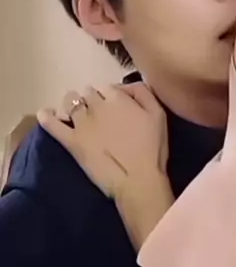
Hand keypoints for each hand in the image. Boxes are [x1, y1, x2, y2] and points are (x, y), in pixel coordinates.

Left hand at [37, 82, 167, 199]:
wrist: (138, 180)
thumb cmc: (152, 149)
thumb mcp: (159, 114)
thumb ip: (143, 93)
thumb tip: (126, 87)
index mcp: (117, 98)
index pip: (106, 87)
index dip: (109, 96)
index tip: (114, 107)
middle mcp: (96, 105)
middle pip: (87, 93)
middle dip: (91, 100)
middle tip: (99, 115)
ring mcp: (81, 123)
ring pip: (69, 102)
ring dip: (72, 105)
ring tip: (75, 114)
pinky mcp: (71, 141)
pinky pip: (52, 124)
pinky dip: (46, 117)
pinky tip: (45, 114)